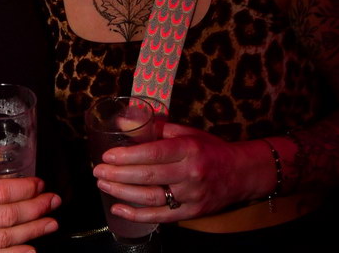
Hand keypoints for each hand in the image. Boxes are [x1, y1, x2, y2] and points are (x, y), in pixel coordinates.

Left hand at [92, 123, 263, 223]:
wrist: (241, 173)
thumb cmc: (208, 148)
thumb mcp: (185, 131)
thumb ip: (154, 126)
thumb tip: (121, 121)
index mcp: (188, 148)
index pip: (154, 153)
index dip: (128, 155)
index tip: (107, 155)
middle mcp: (190, 173)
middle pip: (149, 176)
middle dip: (118, 174)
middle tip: (97, 170)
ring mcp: (192, 196)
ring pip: (151, 198)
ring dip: (122, 192)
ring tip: (103, 184)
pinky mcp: (192, 213)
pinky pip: (161, 216)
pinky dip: (137, 215)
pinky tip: (118, 209)